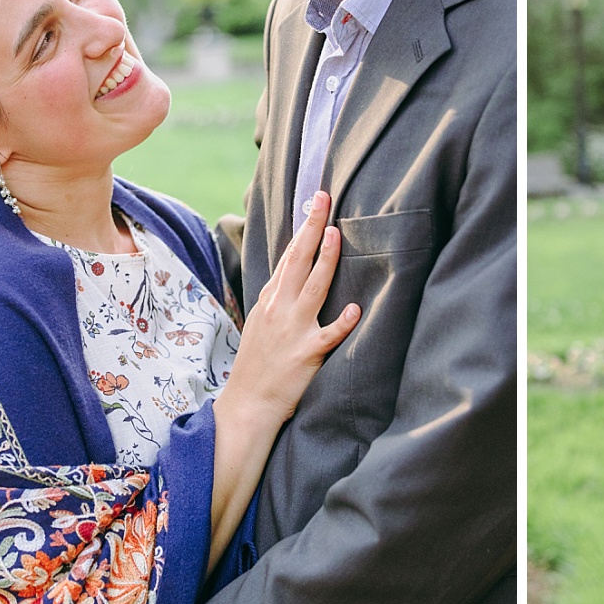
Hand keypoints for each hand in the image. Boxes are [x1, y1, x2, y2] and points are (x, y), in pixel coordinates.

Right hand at [227, 190, 359, 420]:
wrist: (248, 403)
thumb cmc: (258, 363)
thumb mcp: (261, 322)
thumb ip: (278, 297)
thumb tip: (292, 271)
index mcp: (271, 300)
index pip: (289, 257)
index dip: (304, 229)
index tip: (315, 203)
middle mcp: (280, 309)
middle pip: (298, 262)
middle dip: (312, 228)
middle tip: (324, 200)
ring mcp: (293, 330)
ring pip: (313, 288)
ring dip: (326, 260)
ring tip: (337, 235)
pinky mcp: (306, 355)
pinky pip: (328, 336)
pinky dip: (341, 323)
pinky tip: (354, 309)